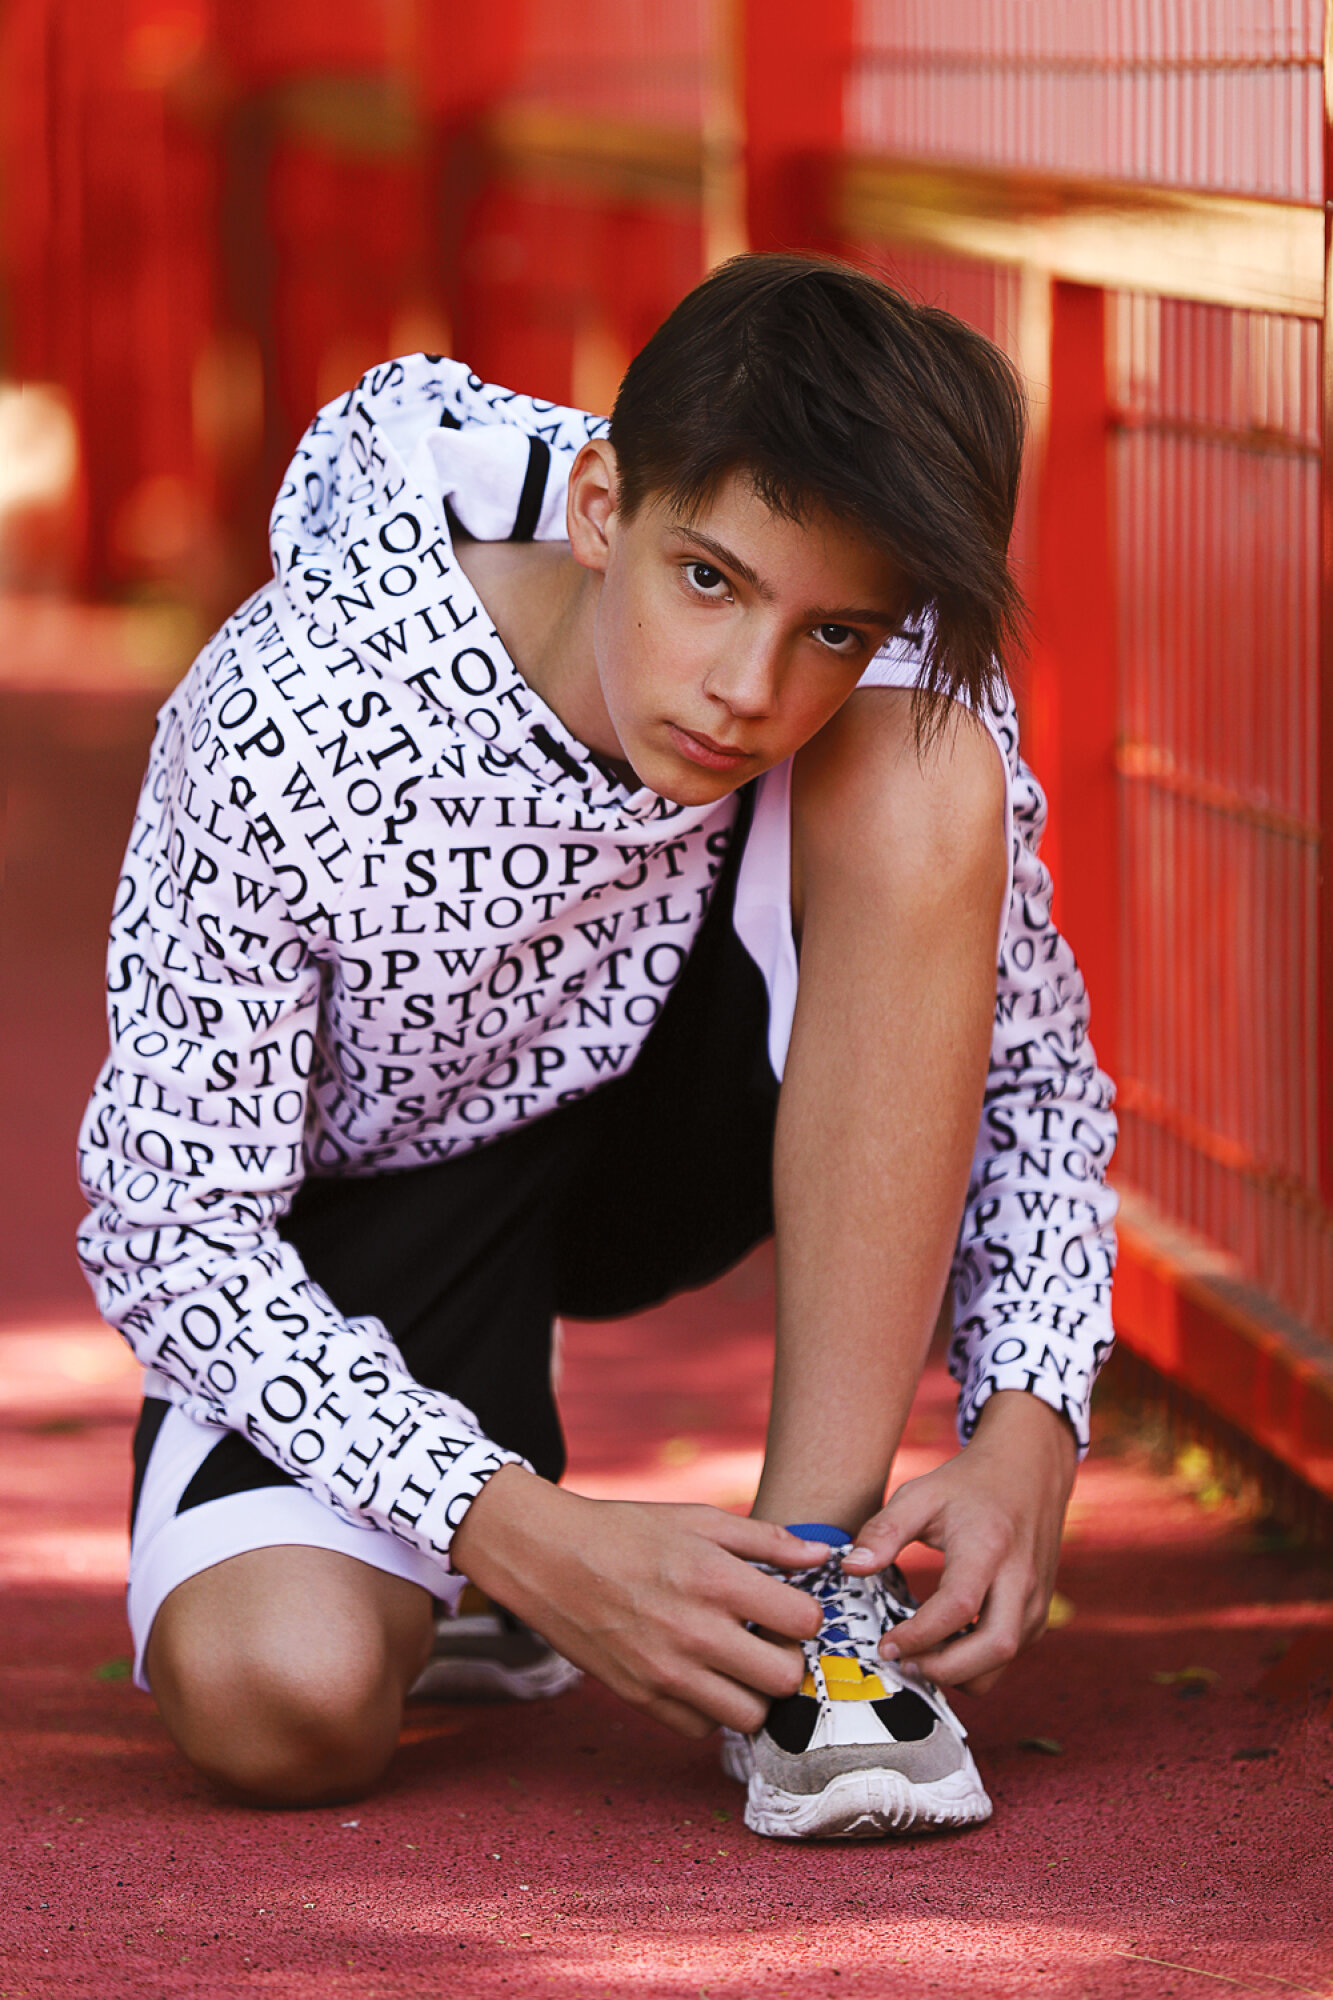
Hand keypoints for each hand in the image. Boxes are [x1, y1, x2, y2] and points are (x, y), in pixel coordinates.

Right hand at [450, 1465, 829, 1737]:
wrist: (547, 1558)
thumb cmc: (625, 1531)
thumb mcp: (697, 1519)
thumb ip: (766, 1539)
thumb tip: (820, 1556)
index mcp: (714, 1580)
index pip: (803, 1623)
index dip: (805, 1616)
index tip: (788, 1608)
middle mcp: (695, 1632)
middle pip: (783, 1679)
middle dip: (785, 1659)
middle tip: (767, 1639)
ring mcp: (666, 1672)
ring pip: (749, 1716)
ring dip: (753, 1692)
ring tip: (736, 1661)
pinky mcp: (641, 1698)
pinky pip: (702, 1728)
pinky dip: (711, 1709)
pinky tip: (701, 1675)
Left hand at [842, 1390, 1077, 1693]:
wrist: (1028, 1472)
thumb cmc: (968, 1485)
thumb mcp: (919, 1494)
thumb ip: (883, 1531)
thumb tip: (851, 1569)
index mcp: (987, 1546)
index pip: (957, 1606)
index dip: (919, 1636)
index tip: (885, 1645)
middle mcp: (1020, 1577)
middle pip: (995, 1647)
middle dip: (945, 1669)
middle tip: (903, 1665)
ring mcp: (1036, 1598)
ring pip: (1005, 1659)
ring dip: (961, 1673)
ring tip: (919, 1659)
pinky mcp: (1040, 1611)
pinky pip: (1011, 1653)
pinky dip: (978, 1663)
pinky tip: (945, 1646)